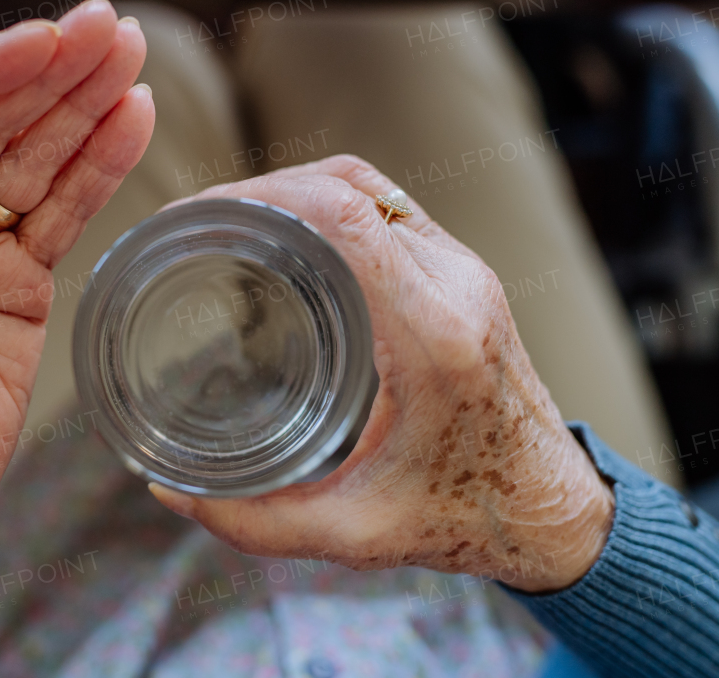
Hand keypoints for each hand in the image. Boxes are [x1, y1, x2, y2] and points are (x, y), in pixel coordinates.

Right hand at [148, 156, 613, 592]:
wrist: (549, 510)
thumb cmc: (463, 518)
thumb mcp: (354, 534)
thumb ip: (255, 521)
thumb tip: (169, 490)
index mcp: (433, 335)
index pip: (343, 217)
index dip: (258, 197)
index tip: (195, 219)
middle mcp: (453, 286)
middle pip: (347, 186)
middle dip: (258, 191)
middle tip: (194, 225)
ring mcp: (463, 271)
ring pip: (368, 185)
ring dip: (293, 189)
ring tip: (228, 225)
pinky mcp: (462, 273)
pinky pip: (386, 207)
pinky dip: (327, 206)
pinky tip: (283, 240)